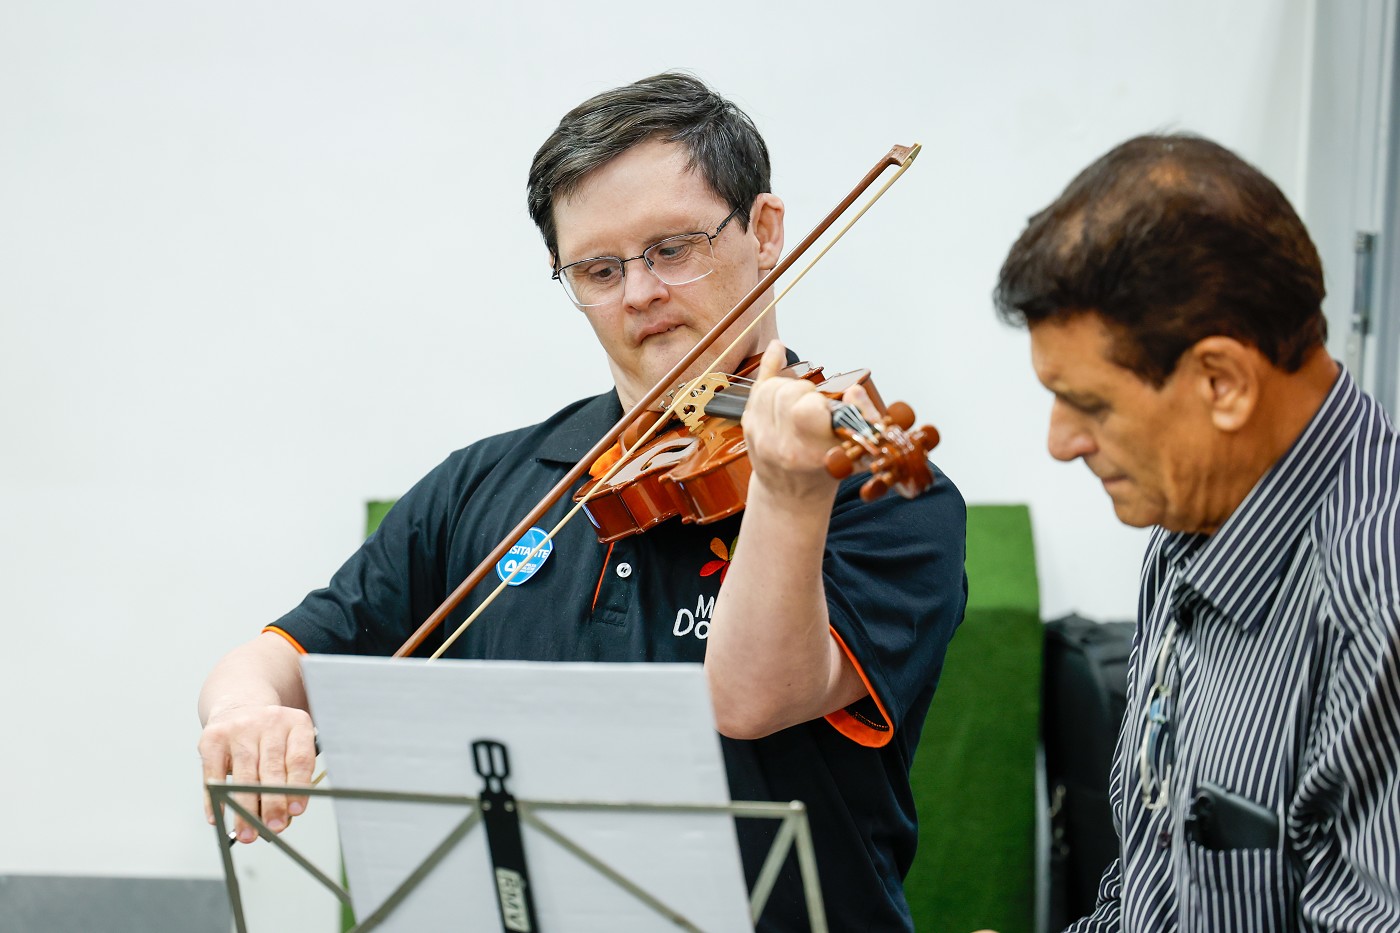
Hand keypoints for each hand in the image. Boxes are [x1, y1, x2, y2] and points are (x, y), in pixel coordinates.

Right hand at [199, 704, 315, 842]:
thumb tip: (284, 817)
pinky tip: (217, 817)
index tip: (296, 811)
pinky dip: (215, 799)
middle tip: (272, 828)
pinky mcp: (213, 738)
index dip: (298, 786)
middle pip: (272, 769)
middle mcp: (269, 722)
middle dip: (272, 803)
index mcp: (296, 723)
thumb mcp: (290, 745)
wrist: (240, 706)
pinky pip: (214, 774)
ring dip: (245, 809)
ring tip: (248, 834)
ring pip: (244, 775)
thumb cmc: (271, 737)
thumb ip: (291, 777)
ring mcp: (240, 729)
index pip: (299, 758)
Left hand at [741, 339, 878, 501]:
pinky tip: (779, 350)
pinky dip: (769, 365)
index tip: (825, 412)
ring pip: (772, 385)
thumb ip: (862, 419)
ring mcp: (759, 434)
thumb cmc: (825, 472)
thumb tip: (855, 391)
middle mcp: (779, 445)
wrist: (790, 494)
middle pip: (788, 391)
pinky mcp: (748, 425)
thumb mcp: (854, 452)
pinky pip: (755, 385)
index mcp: (808, 452)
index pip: (807, 407)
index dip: (820, 402)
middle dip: (807, 391)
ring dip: (790, 386)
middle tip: (814, 407)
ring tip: (801, 402)